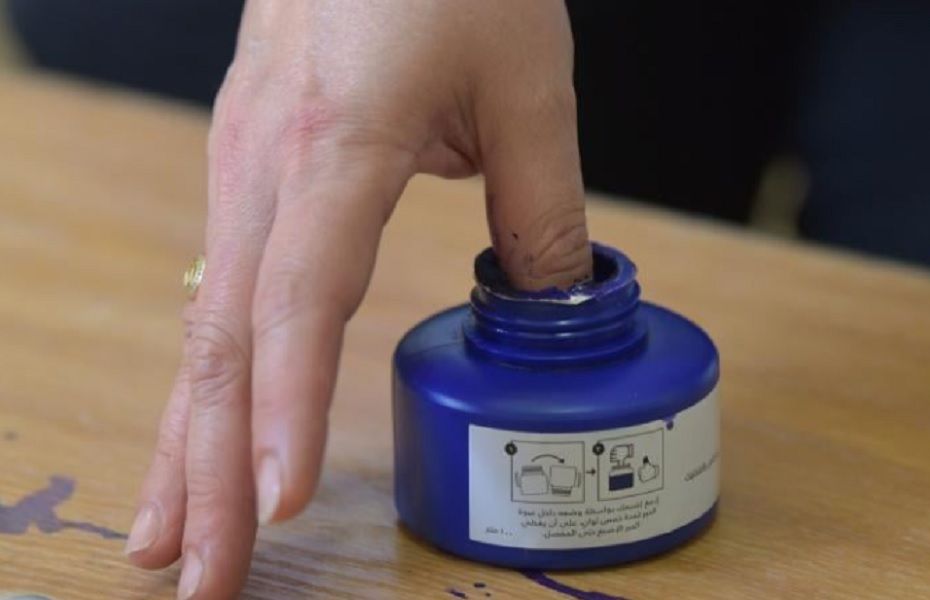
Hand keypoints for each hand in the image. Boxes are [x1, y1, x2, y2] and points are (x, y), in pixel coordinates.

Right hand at [125, 1, 590, 597]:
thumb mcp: (524, 80)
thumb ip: (543, 205)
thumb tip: (553, 301)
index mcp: (336, 141)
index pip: (299, 299)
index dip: (283, 406)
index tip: (273, 502)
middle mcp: (263, 163)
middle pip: (226, 340)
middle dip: (207, 469)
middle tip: (203, 581)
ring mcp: (241, 165)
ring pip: (207, 326)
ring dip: (188, 439)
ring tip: (176, 539)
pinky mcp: (248, 167)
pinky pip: (221, 292)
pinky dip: (211, 379)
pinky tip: (202, 428)